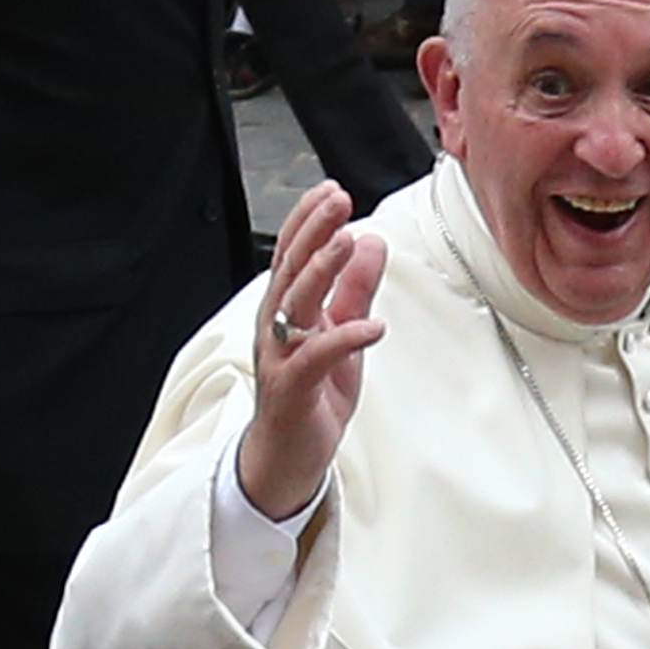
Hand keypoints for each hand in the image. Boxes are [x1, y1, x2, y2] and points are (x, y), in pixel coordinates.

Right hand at [236, 181, 387, 522]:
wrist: (287, 457)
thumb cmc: (310, 396)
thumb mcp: (341, 334)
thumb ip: (354, 290)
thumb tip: (372, 242)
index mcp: (286, 308)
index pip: (292, 253)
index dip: (309, 221)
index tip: (332, 191)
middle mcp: (277, 326)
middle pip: (291, 269)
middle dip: (314, 232)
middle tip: (337, 202)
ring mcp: (280, 356)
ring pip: (296, 304)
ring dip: (323, 271)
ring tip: (348, 243)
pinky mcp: (293, 389)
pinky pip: (317, 358)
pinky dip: (346, 339)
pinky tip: (373, 326)